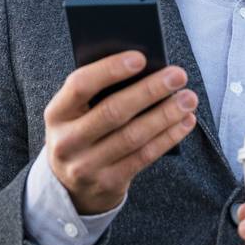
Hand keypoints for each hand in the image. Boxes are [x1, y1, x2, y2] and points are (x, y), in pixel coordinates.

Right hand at [44, 51, 198, 213]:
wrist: (70, 187)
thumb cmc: (81, 133)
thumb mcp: (76, 113)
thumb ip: (98, 93)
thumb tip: (145, 68)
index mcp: (56, 113)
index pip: (80, 85)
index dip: (110, 70)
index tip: (140, 57)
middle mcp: (67, 141)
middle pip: (113, 111)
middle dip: (150, 90)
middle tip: (178, 75)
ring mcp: (86, 166)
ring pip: (133, 136)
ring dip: (166, 115)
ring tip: (188, 98)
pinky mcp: (108, 183)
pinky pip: (144, 156)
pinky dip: (168, 137)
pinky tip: (185, 122)